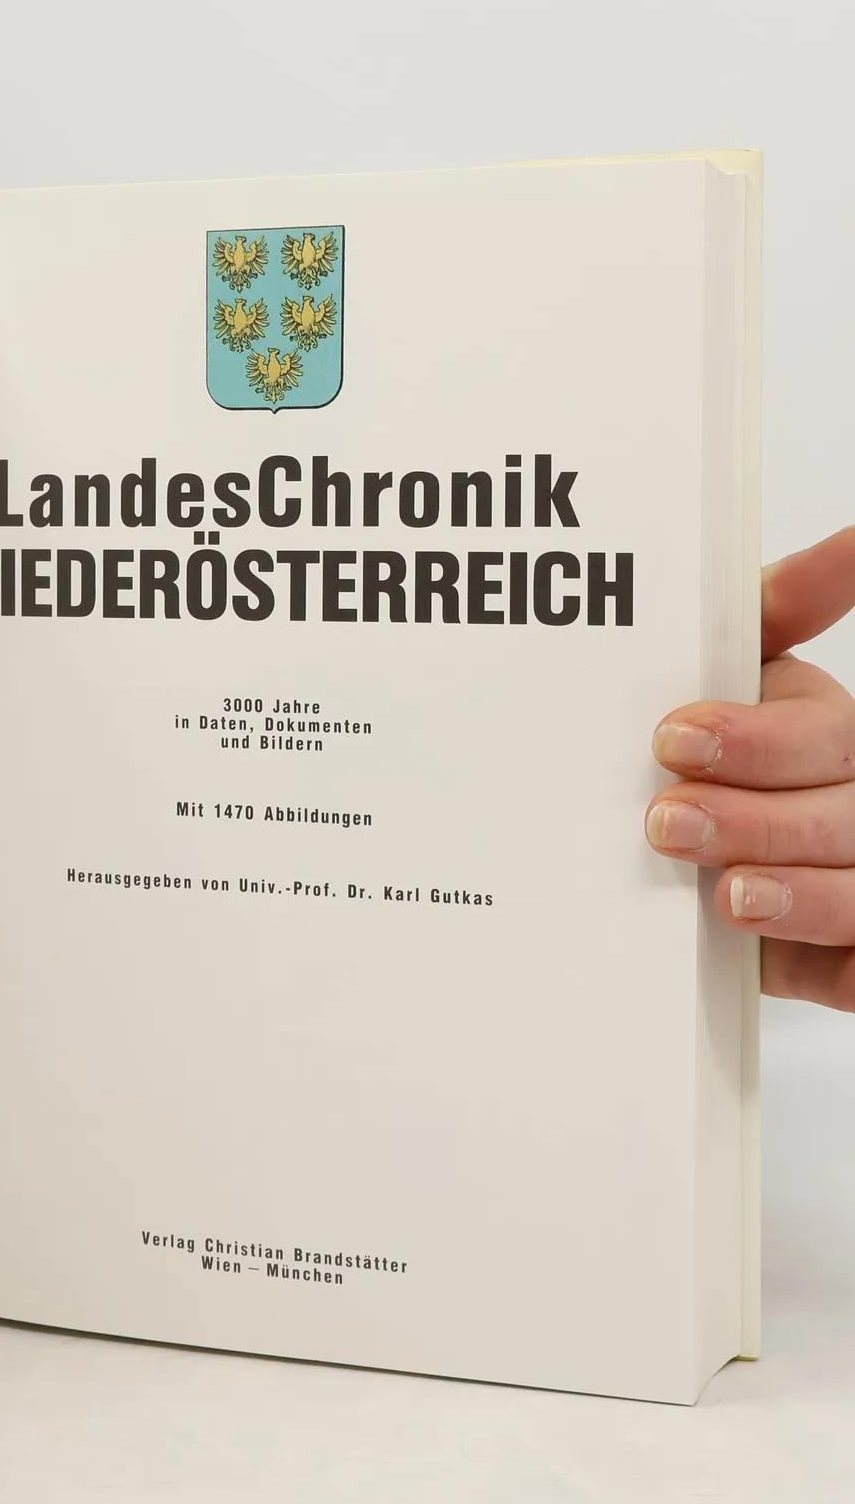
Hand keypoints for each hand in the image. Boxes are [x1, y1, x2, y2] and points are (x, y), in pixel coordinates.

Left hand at [646, 526, 854, 1007]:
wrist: (685, 860)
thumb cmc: (714, 755)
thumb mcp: (733, 675)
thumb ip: (776, 611)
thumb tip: (853, 541)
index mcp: (828, 733)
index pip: (821, 733)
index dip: (755, 739)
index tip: (674, 736)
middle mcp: (854, 802)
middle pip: (842, 813)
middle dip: (755, 817)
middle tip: (666, 820)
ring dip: (797, 895)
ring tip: (725, 892)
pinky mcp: (847, 957)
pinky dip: (824, 962)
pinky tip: (767, 955)